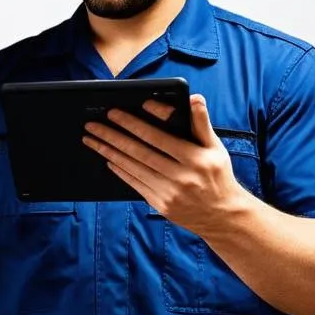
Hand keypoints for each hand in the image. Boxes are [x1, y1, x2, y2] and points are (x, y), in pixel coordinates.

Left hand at [82, 94, 247, 236]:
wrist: (222, 216)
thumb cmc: (217, 175)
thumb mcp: (215, 148)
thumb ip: (202, 123)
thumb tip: (194, 99)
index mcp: (195, 159)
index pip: (160, 137)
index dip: (137, 123)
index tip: (118, 112)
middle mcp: (181, 176)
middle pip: (140, 152)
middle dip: (114, 135)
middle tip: (94, 124)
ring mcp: (169, 192)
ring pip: (133, 167)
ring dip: (109, 151)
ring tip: (92, 139)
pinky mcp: (161, 204)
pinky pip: (135, 184)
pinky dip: (119, 170)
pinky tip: (107, 158)